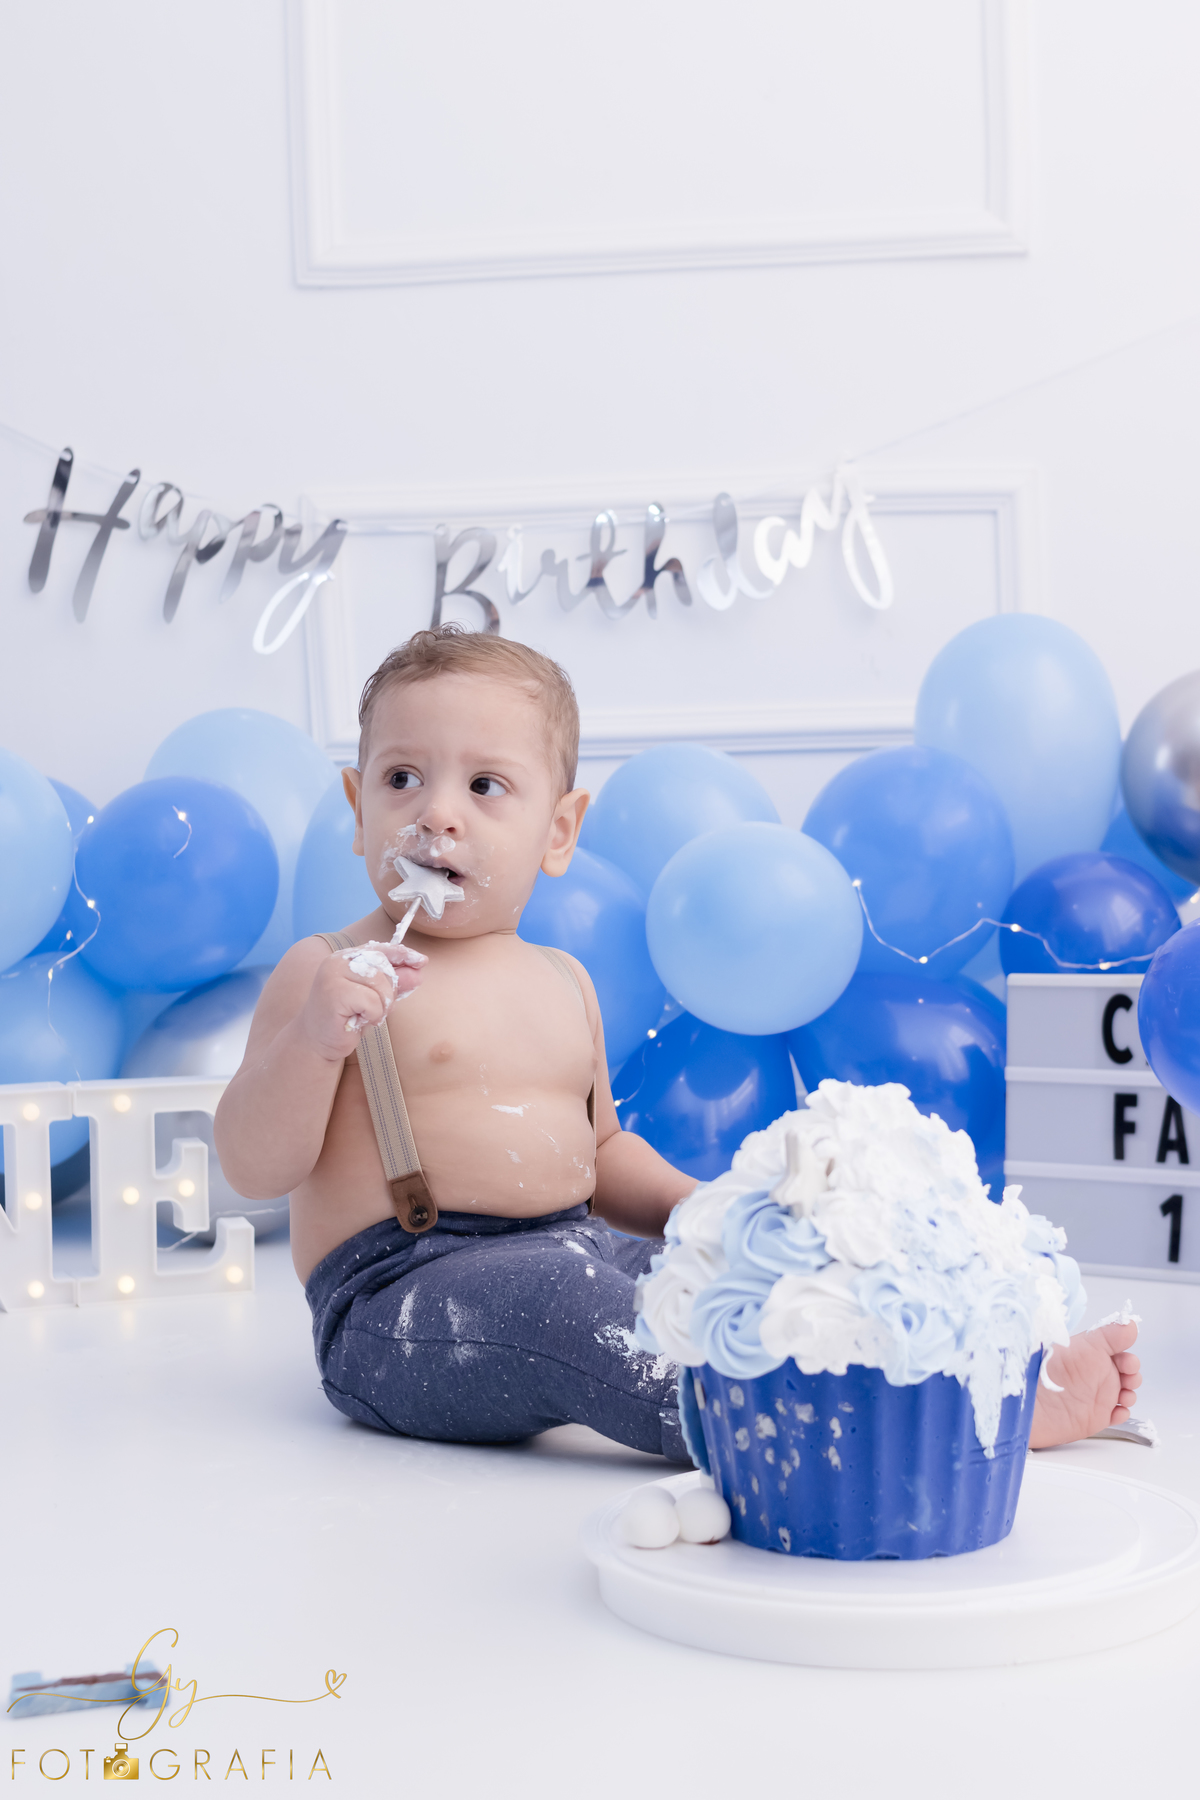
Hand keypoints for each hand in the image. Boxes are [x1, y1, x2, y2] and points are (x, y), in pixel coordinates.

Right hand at [300, 940, 425, 1060]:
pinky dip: (373, 1015)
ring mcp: (334, 976)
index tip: (421, 961)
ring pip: (381, 985)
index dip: (403, 954)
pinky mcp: (335, 994)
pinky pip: (372, 1002)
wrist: (318, 1041)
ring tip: (365, 1015)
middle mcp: (338, 961)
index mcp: (346, 957)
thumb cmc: (347, 1017)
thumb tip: (418, 972)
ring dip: (381, 1006)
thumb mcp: (375, 997)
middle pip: (384, 967)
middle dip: (389, 991)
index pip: (380, 948)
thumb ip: (394, 982)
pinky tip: (360, 1021)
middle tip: (375, 1008)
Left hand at [1029, 1321, 1142, 1449]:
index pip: (1119, 1352)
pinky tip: (1116, 1412)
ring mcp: (1096, 1396)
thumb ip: (1110, 1334)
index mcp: (1093, 1354)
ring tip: (1124, 1397)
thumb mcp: (1086, 1346)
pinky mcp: (1095, 1417)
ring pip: (1125, 1394)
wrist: (1034, 1404)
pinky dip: (1122, 1414)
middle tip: (1128, 1380)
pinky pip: (1116, 1415)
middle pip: (1126, 1374)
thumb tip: (1131, 1324)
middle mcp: (1095, 1374)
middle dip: (1133, 1376)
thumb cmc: (1052, 1370)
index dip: (1129, 1358)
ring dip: (1131, 1394)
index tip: (1128, 1363)